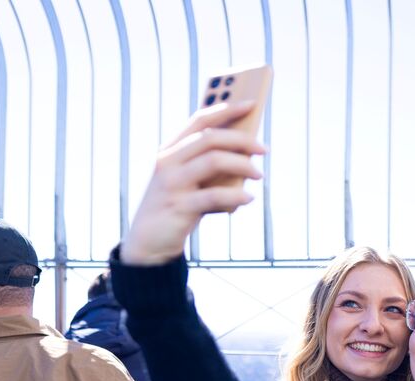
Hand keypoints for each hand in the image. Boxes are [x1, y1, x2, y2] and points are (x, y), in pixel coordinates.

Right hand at [121, 102, 265, 264]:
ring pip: (213, 160)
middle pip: (210, 138)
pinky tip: (248, 199)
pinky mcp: (179, 207)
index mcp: (171, 150)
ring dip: (242, 165)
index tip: (251, 104)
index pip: (199, 120)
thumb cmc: (176, 206)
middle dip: (242, 139)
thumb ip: (210, 166)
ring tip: (259, 174)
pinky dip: (235, 195)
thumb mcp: (190, 181)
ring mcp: (172, 183)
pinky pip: (213, 196)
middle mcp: (168, 161)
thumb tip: (248, 155)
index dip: (226, 108)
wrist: (149, 242)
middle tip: (264, 148)